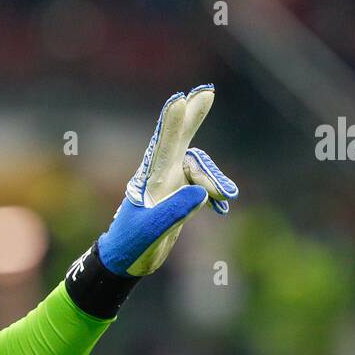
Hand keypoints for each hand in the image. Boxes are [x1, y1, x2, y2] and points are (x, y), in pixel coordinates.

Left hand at [97, 85, 236, 276]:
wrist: (126, 261)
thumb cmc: (132, 246)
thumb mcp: (151, 232)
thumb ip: (174, 211)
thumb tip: (201, 192)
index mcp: (150, 180)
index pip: (162, 146)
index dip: (172, 123)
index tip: (179, 100)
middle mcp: (160, 176)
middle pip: (179, 140)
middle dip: (192, 117)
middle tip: (205, 92)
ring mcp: (170, 184)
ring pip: (199, 169)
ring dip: (215, 180)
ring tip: (227, 197)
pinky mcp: (179, 195)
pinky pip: (203, 185)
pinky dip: (214, 192)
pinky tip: (222, 206)